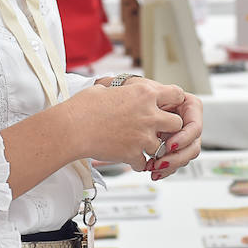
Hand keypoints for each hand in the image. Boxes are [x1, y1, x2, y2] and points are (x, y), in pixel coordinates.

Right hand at [68, 79, 186, 170]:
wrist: (71, 128)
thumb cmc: (83, 107)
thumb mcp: (105, 87)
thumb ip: (120, 88)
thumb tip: (118, 84)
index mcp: (144, 94)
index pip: (176, 94)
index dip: (173, 101)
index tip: (168, 106)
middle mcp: (148, 114)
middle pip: (177, 123)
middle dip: (170, 128)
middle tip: (158, 129)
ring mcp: (143, 136)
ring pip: (162, 146)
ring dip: (153, 147)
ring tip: (140, 146)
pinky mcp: (133, 153)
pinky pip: (144, 162)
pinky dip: (138, 162)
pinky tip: (130, 158)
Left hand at [146, 91, 201, 180]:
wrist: (128, 107)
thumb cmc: (140, 95)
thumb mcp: (149, 92)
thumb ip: (159, 99)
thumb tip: (167, 113)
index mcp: (190, 106)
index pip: (195, 126)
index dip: (184, 138)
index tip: (169, 145)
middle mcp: (189, 122)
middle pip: (193, 145)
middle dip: (177, 157)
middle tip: (160, 162)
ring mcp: (183, 136)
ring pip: (186, 157)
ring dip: (171, 165)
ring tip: (154, 168)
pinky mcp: (175, 148)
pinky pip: (176, 162)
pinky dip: (166, 170)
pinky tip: (154, 172)